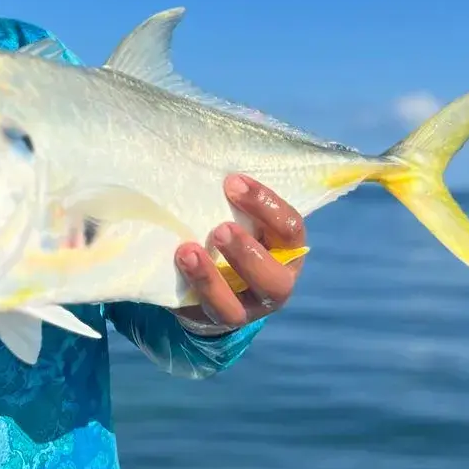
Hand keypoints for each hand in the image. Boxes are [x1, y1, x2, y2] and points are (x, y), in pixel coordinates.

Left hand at [172, 174, 306, 330]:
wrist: (215, 284)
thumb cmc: (231, 237)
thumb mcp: (243, 216)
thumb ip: (238, 197)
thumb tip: (209, 146)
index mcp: (288, 250)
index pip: (290, 227)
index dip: (265, 205)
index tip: (233, 182)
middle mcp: (275, 283)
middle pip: (274, 277)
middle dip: (247, 253)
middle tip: (220, 228)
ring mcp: (248, 308)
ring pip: (239, 306)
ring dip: (212, 278)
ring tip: (188, 250)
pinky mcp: (219, 321)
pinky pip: (209, 312)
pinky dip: (195, 289)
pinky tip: (179, 264)